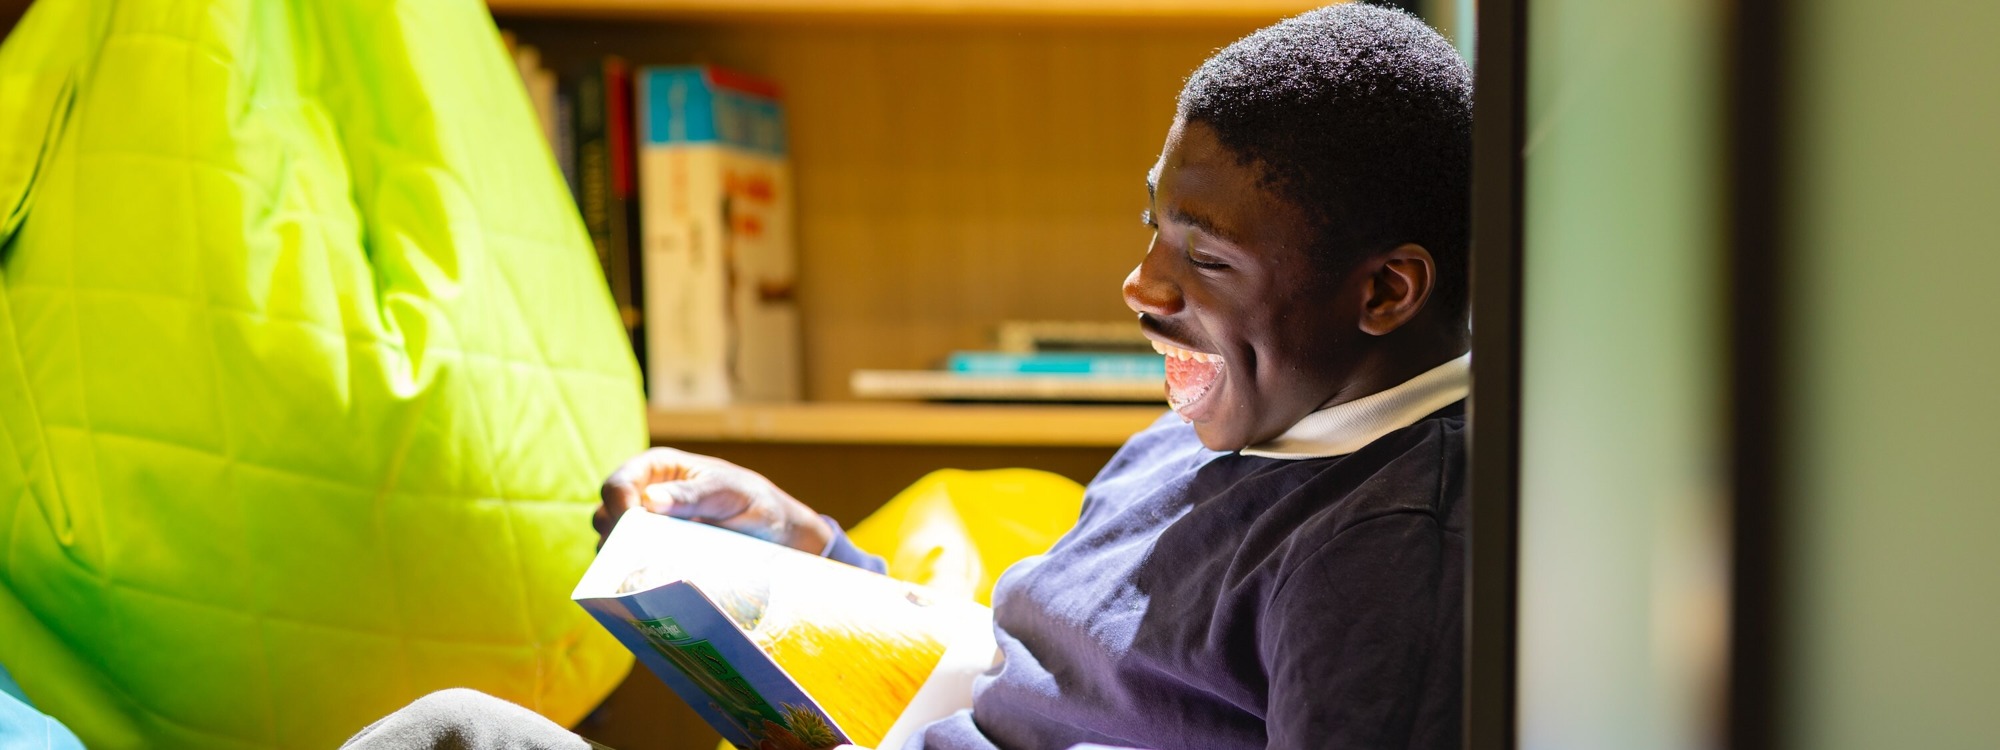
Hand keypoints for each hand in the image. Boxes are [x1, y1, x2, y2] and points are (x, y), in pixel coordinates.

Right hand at [596, 447, 832, 553]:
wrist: (776, 536)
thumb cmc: (755, 503)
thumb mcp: (729, 493)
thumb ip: (692, 495)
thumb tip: (650, 499)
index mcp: (658, 468)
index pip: (619, 483)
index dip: (617, 505)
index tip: (630, 529)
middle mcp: (645, 495)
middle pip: (605, 514)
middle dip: (614, 536)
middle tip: (633, 558)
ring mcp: (647, 527)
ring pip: (611, 543)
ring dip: (620, 559)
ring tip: (641, 574)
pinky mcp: (654, 554)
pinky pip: (629, 565)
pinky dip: (632, 574)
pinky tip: (647, 585)